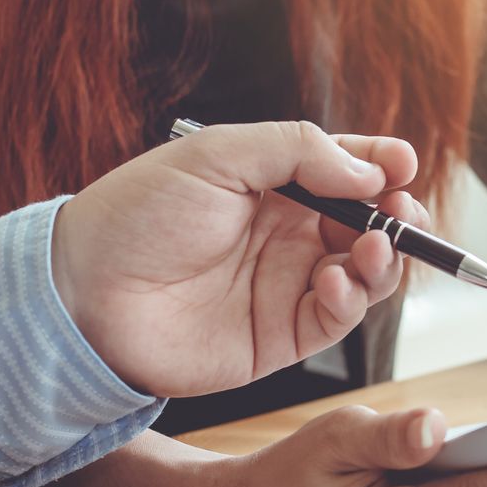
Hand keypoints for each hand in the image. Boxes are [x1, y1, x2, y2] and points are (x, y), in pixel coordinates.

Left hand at [51, 120, 427, 396]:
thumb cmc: (135, 217)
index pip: (348, 169)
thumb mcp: (216, 155)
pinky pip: (339, 318)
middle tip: (403, 211)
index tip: (403, 163)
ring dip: (385, 259)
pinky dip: (352, 299)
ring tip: (374, 247)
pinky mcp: (283, 336)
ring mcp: (290, 285)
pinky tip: (335, 281)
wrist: (83, 295)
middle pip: (372, 223)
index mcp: (275, 185)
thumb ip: (297, 150)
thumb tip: (368, 170)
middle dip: (400, 215)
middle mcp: (290, 234)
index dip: (383, 164)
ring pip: (368, 272)